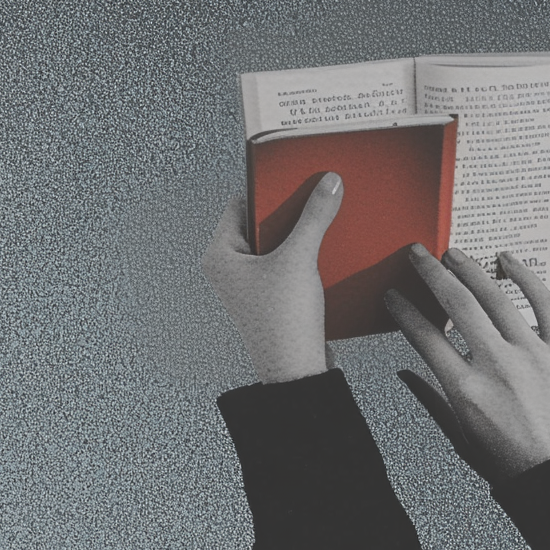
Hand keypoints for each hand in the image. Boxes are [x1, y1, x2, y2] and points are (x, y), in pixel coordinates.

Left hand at [203, 172, 342, 383]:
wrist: (296, 372)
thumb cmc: (282, 325)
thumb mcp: (300, 259)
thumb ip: (315, 217)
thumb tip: (329, 183)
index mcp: (219, 256)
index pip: (240, 204)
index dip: (267, 189)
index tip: (291, 177)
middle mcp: (228, 269)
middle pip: (260, 223)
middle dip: (286, 212)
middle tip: (311, 197)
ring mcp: (248, 285)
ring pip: (275, 244)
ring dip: (297, 234)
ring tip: (319, 224)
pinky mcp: (268, 297)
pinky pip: (284, 263)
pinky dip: (302, 254)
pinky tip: (322, 251)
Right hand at [385, 245, 549, 483]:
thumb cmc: (514, 464)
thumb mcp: (462, 439)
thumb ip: (430, 401)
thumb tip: (404, 375)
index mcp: (466, 391)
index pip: (424, 337)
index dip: (403, 311)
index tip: (393, 296)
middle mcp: (497, 366)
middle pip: (456, 304)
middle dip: (431, 273)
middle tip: (417, 255)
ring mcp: (532, 355)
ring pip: (495, 296)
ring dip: (470, 269)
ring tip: (453, 254)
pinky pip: (544, 303)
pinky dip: (525, 277)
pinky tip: (509, 261)